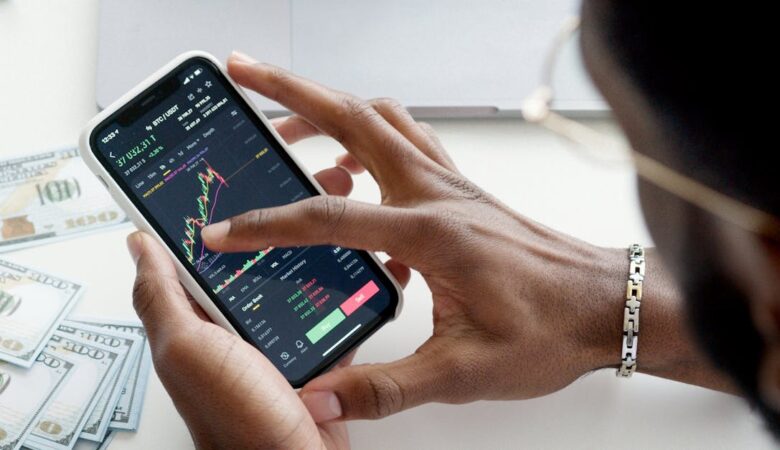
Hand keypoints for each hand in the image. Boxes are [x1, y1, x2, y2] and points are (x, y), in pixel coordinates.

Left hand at [126, 117, 410, 448]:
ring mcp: (278, 333)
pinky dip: (348, 280)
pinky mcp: (315, 350)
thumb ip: (162, 296)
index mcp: (202, 314)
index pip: (206, 242)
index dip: (223, 200)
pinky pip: (329, 303)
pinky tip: (366, 260)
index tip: (246, 163)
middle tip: (318, 173)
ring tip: (348, 201)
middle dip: (290, 205)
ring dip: (325, 235)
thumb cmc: (237, 422)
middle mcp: (238, 320)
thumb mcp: (186, 350)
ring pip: (300, 269)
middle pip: (262, 247)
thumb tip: (138, 242)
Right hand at [201, 51, 629, 422]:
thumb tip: (322, 400)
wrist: (606, 306)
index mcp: (431, 232)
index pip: (328, 217)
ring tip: (284, 124)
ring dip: (329, 109)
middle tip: (244, 73)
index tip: (225, 231)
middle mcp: (437, 193)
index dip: (267, 224)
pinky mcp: (461, 193)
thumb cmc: (550, 329)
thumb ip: (384, 387)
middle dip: (290, 91)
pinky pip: (406, 145)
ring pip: (380, 121)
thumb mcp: (463, 372)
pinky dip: (367, 141)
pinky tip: (351, 177)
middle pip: (353, 119)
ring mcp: (451, 185)